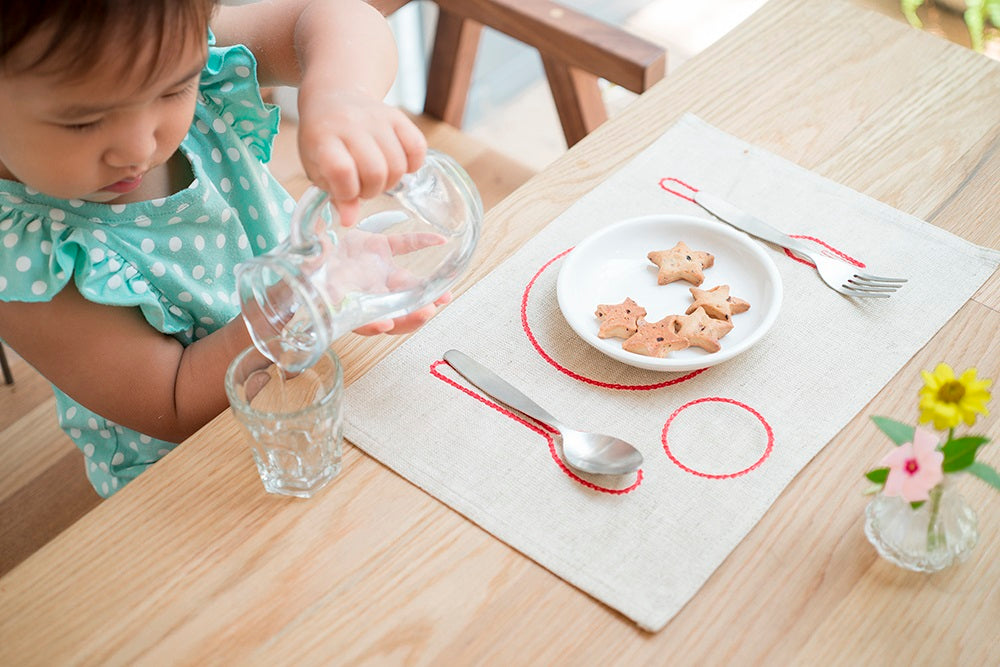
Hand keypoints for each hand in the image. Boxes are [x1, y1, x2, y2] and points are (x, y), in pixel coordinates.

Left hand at [297, 89, 426, 225]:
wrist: (334, 96)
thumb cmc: (323, 140)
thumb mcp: (317, 167)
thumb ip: (334, 194)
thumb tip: (349, 220)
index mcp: (324, 138)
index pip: (341, 170)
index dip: (347, 191)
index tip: (343, 192)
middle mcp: (351, 124)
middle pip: (375, 171)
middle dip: (371, 190)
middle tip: (362, 186)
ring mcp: (376, 118)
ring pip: (397, 165)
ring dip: (390, 181)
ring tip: (377, 176)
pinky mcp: (397, 116)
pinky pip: (417, 148)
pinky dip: (412, 165)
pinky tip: (398, 165)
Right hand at [315, 228, 449, 335]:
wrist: (309, 250)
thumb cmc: (308, 272)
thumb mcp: (305, 276)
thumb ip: (312, 275)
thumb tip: (314, 267)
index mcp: (348, 302)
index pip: (363, 321)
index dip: (372, 325)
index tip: (385, 325)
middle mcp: (369, 292)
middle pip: (395, 311)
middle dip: (412, 315)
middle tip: (427, 312)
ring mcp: (379, 272)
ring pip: (408, 285)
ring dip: (427, 291)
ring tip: (445, 296)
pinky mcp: (381, 248)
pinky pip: (405, 245)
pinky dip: (422, 241)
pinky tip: (439, 240)